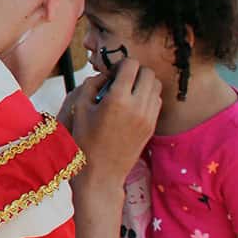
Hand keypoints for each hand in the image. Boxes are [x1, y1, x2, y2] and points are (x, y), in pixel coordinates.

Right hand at [67, 59, 159, 185]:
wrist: (101, 173)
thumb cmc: (85, 141)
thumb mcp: (80, 109)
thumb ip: (91, 85)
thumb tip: (105, 74)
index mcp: (118, 99)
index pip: (131, 65)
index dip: (121, 64)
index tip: (111, 73)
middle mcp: (138, 106)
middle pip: (148, 73)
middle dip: (135, 71)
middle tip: (121, 80)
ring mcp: (148, 117)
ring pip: (156, 86)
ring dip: (143, 83)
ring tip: (128, 91)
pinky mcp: (152, 126)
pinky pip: (157, 101)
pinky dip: (148, 96)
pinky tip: (133, 104)